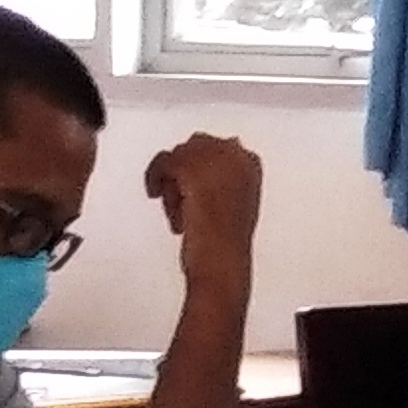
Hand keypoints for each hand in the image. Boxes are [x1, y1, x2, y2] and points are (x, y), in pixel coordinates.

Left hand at [143, 134, 263, 281]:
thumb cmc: (225, 245)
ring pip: (178, 155)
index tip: (192, 185)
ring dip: (172, 182)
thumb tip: (197, 171)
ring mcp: (214, 160)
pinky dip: (156, 179)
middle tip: (183, 200)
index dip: (200, 167)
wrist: (221, 262)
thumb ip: (219, 182)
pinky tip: (158, 194)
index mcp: (251, 163)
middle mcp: (236, 156)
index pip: (218, 146)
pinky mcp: (191, 168)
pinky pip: (163, 162)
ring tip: (179, 209)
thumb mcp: (230, 206)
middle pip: (195, 146)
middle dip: (184, 173)